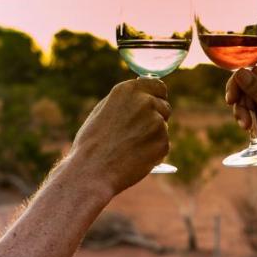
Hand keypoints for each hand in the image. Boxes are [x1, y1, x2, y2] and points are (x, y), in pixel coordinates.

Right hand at [69, 79, 170, 194]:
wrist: (92, 170)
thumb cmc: (92, 143)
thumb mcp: (103, 111)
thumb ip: (125, 102)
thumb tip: (142, 96)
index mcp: (128, 90)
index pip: (157, 85)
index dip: (156, 96)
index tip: (154, 103)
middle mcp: (145, 102)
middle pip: (164, 106)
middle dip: (156, 117)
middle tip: (138, 133)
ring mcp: (156, 122)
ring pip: (163, 128)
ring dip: (153, 137)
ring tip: (130, 148)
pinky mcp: (163, 142)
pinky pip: (163, 146)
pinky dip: (153, 153)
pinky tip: (135, 158)